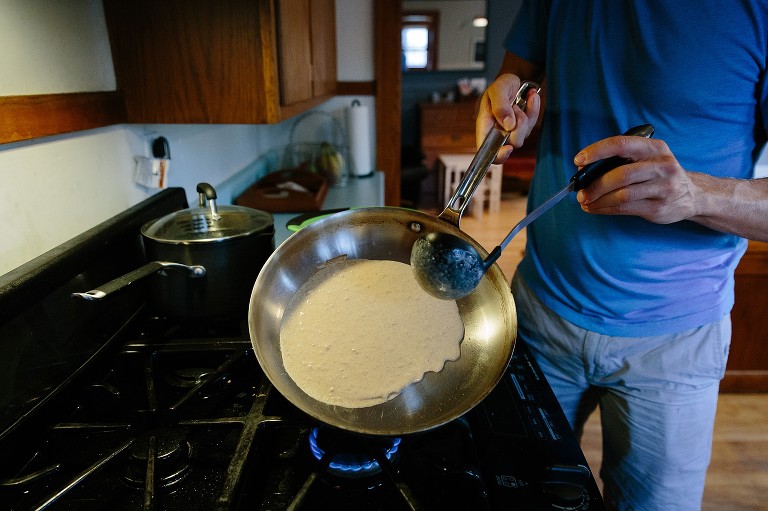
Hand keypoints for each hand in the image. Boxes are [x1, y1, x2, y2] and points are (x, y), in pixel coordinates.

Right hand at [477, 74, 540, 162]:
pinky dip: (534, 109)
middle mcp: (498, 132)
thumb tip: (508, 125)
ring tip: (520, 99)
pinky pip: (533, 123)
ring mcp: (511, 131)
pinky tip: (530, 96)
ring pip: (524, 135)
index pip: (488, 150)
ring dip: (526, 115)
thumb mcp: (497, 90)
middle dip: (519, 126)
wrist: (513, 80)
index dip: (498, 155)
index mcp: (485, 125)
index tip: (508, 148)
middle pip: (513, 144)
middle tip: (515, 107)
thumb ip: (500, 107)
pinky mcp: (523, 127)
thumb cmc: (501, 85)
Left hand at [574, 135, 696, 223]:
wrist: (692, 195)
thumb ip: (621, 160)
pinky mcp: (659, 208)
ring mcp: (663, 188)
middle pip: (621, 175)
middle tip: (580, 192)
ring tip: (585, 202)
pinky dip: (605, 209)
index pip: (622, 144)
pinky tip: (595, 208)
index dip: (597, 151)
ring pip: (622, 195)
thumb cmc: (658, 174)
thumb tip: (583, 168)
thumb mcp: (648, 158)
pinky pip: (625, 209)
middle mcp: (662, 166)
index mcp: (655, 148)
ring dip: (598, 199)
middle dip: (595, 184)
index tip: (578, 160)